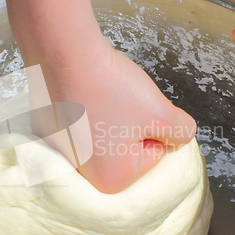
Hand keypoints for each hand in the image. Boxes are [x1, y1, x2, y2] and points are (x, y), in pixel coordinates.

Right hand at [41, 44, 195, 192]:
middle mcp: (83, 173)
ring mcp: (62, 151)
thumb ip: (182, 131)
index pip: (153, 152)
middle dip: (131, 122)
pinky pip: (84, 122)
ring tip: (100, 96)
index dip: (152, 125)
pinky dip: (88, 107)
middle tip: (119, 102)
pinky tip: (84, 93)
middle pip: (127, 146)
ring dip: (111, 113)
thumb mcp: (163, 114)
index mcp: (111, 180)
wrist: (65, 54)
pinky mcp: (51, 130)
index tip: (135, 109)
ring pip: (107, 132)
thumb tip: (179, 135)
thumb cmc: (112, 89)